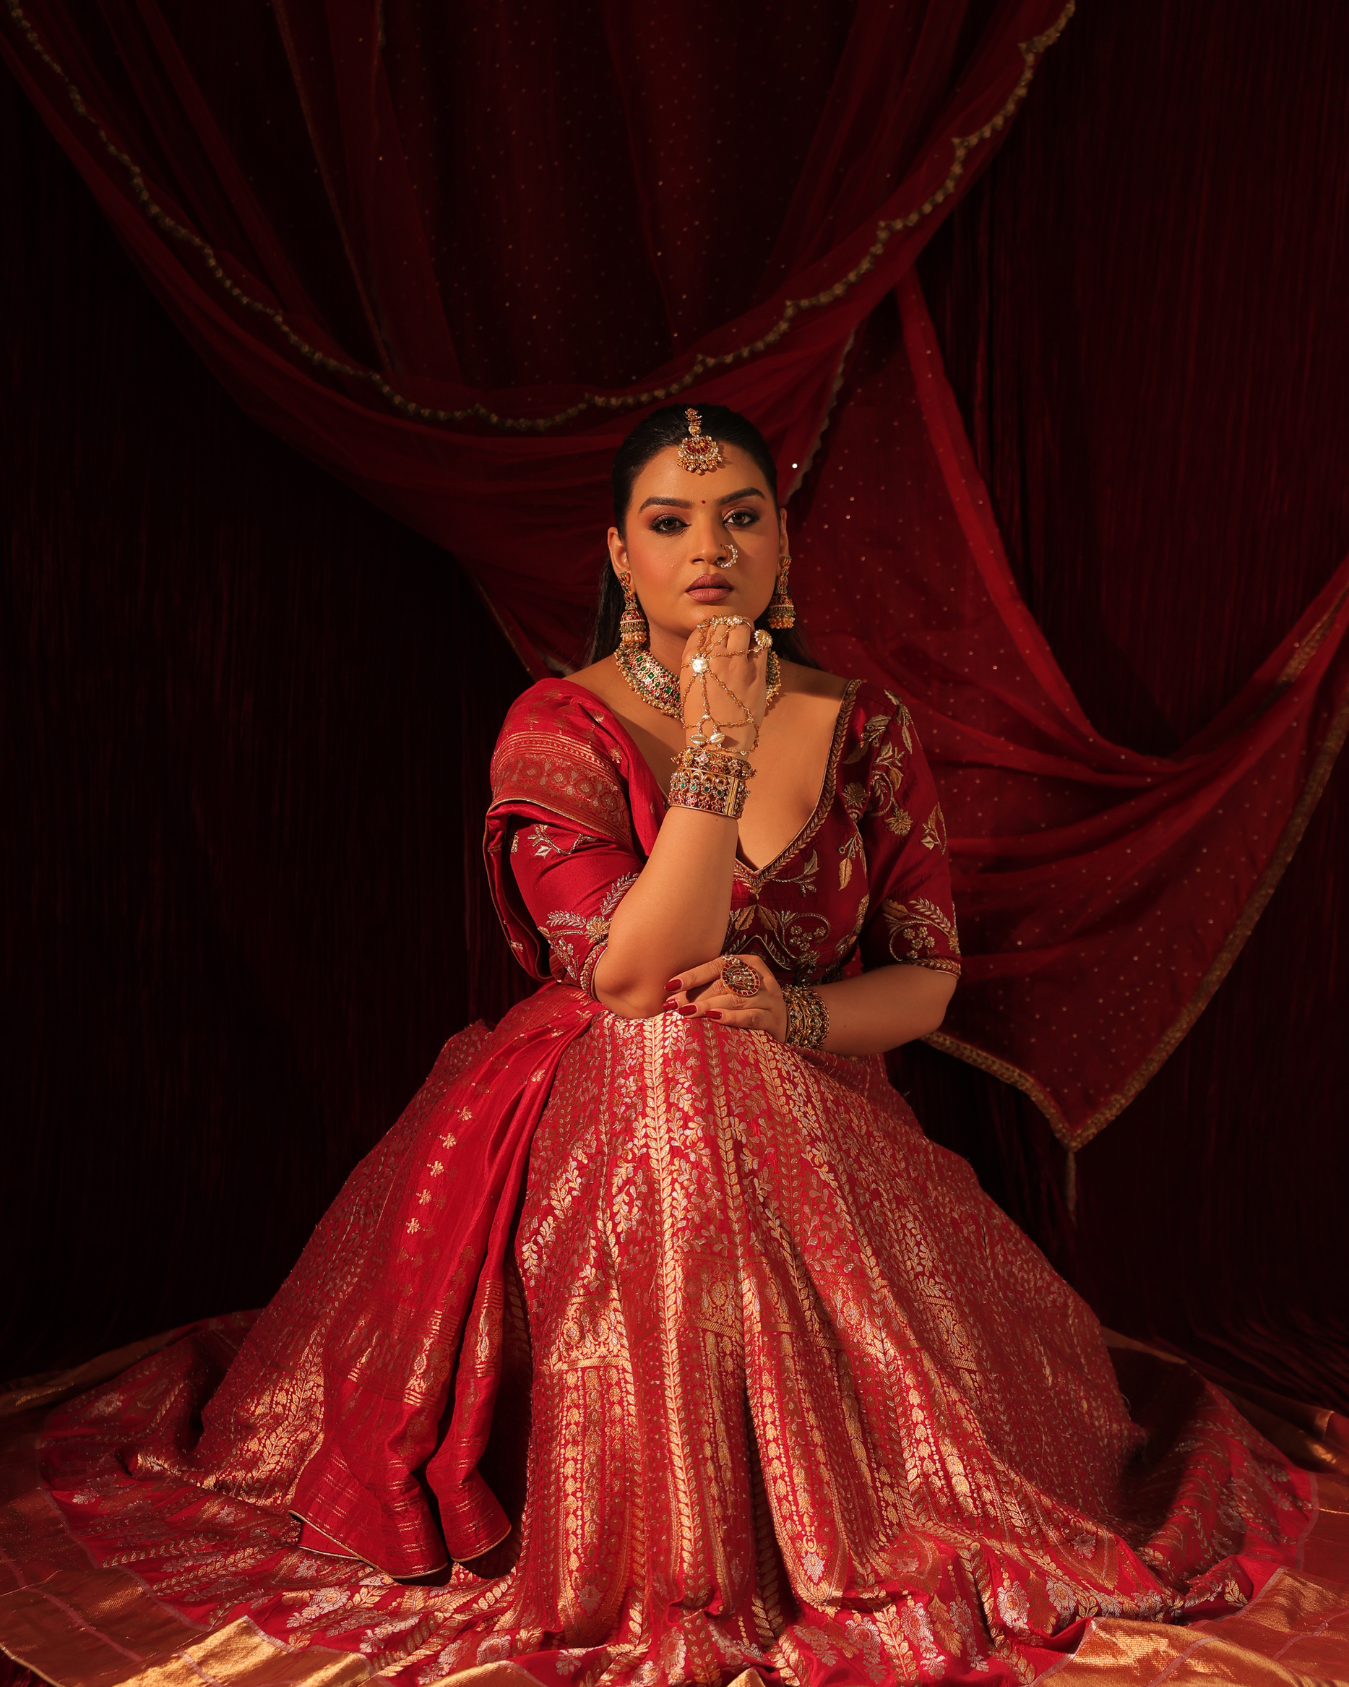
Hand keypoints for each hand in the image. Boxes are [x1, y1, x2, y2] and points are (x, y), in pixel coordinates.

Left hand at [663, 953, 787, 1039]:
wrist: (783, 1023)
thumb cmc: (749, 1004)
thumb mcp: (733, 989)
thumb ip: (709, 988)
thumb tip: (672, 996)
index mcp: (748, 963)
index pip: (716, 966)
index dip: (693, 975)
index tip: (670, 985)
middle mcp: (760, 977)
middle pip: (723, 984)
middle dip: (695, 995)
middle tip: (673, 1005)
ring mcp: (769, 997)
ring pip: (734, 999)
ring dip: (708, 1006)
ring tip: (687, 1012)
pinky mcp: (773, 1018)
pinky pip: (750, 1016)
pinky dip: (732, 1018)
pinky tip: (714, 1019)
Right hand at [679, 617, 769, 754]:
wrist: (718, 744)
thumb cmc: (702, 719)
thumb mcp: (689, 686)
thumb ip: (696, 661)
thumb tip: (710, 642)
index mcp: (691, 660)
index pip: (703, 627)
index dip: (712, 627)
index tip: (717, 633)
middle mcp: (712, 657)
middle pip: (723, 622)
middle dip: (729, 624)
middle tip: (734, 632)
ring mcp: (736, 663)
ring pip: (743, 626)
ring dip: (745, 628)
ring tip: (746, 637)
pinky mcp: (757, 673)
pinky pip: (761, 644)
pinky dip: (759, 642)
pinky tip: (756, 650)